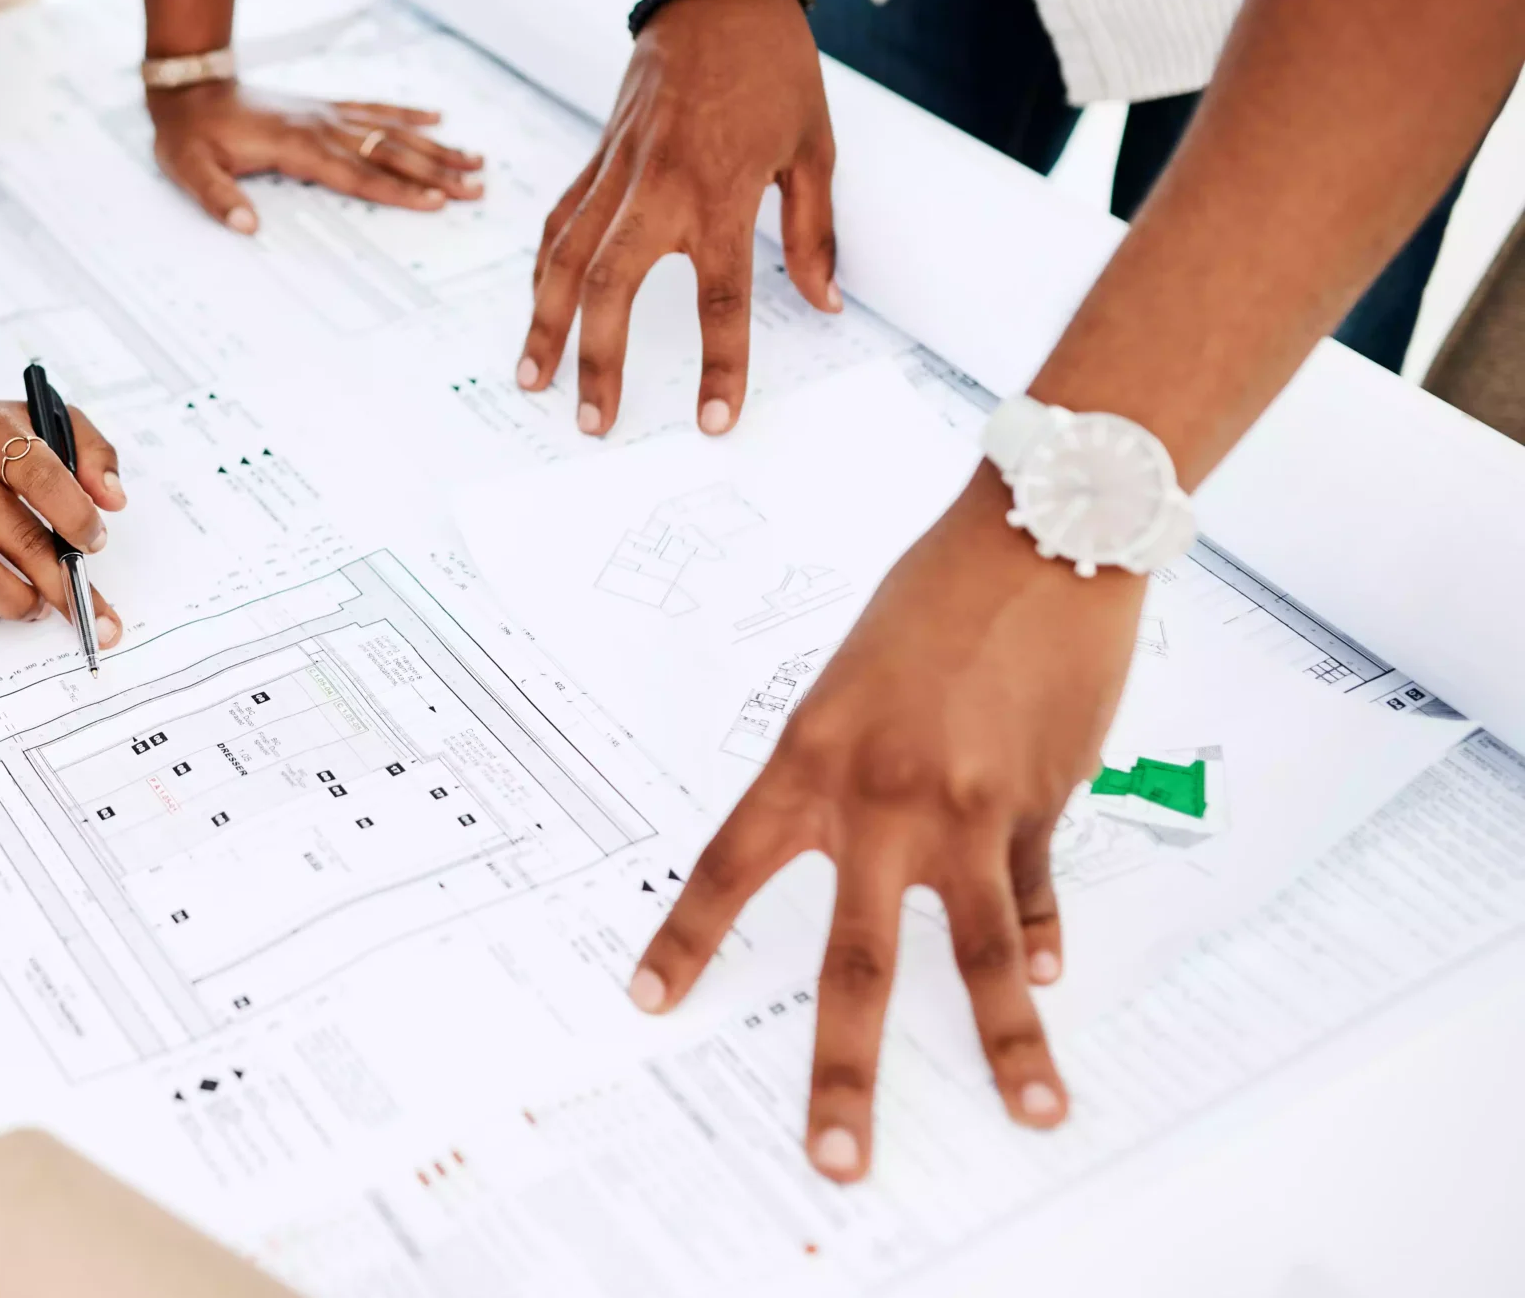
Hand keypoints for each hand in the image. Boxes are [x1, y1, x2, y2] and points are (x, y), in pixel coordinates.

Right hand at [0, 385, 130, 638]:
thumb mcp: (44, 416)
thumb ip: (92, 451)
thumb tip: (112, 502)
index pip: (40, 478)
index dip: (76, 516)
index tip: (95, 541)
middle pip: (17, 539)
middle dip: (62, 582)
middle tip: (88, 607)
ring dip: (21, 602)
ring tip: (40, 603)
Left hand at [147, 80, 483, 230]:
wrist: (188, 88)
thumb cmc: (188, 136)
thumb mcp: (190, 170)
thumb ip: (218, 199)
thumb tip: (246, 227)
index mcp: (295, 146)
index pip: (357, 174)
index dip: (398, 191)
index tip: (436, 201)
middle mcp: (320, 127)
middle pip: (388, 154)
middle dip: (436, 173)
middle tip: (477, 188)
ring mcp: (325, 114)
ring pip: (390, 131)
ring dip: (435, 146)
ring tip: (475, 159)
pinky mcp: (323, 107)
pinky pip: (373, 109)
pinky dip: (407, 114)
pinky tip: (437, 118)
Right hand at [517, 0, 837, 436]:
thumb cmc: (774, 66)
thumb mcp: (814, 147)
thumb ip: (814, 233)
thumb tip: (825, 303)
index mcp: (724, 190)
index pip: (722, 297)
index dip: (721, 366)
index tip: (713, 421)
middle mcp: (660, 185)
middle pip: (615, 287)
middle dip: (598, 360)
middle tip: (592, 423)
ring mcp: (619, 169)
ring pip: (567, 257)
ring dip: (544, 322)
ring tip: (531, 378)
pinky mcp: (597, 155)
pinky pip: (560, 220)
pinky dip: (545, 268)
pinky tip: (538, 306)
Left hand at [626, 467, 1147, 1179]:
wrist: (1038, 538)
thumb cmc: (933, 595)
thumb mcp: (852, 681)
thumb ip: (849, 777)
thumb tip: (877, 861)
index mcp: (808, 760)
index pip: (727, 869)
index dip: (685, 941)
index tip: (650, 1000)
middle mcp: (881, 801)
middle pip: (853, 962)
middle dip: (843, 1071)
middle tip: (836, 1157)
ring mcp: (969, 811)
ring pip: (980, 956)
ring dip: (1005, 1045)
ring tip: (1031, 1114)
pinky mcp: (1043, 803)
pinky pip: (1036, 895)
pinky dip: (1041, 942)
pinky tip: (1044, 986)